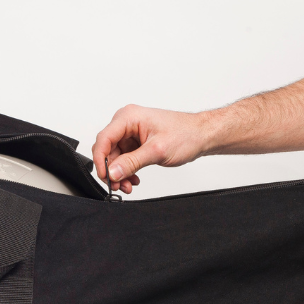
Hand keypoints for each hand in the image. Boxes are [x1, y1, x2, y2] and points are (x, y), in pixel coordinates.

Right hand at [92, 105, 207, 193]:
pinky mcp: (136, 141)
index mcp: (129, 117)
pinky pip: (124, 158)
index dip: (101, 160)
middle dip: (112, 170)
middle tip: (118, 186)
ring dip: (119, 173)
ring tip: (128, 185)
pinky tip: (133, 179)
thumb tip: (112, 172)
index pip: (104, 139)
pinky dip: (126, 170)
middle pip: (107, 149)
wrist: (202, 135)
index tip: (105, 177)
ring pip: (115, 157)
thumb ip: (132, 162)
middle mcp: (127, 122)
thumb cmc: (186, 134)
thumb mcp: (157, 151)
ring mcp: (131, 132)